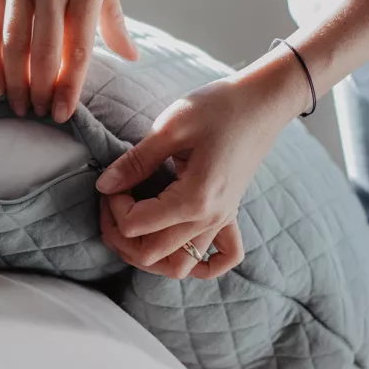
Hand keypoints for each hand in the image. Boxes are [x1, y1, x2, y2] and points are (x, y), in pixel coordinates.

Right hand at [0, 0, 138, 121]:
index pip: (79, 48)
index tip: (63, 114)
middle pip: (45, 51)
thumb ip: (114, 19)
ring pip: (15, 43)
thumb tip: (131, 57)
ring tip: (19, 106)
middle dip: (42, 90)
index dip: (70, 86)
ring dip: (16, 82)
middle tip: (40, 115)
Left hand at [96, 60, 307, 279]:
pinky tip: (177, 245)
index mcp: (193, 200)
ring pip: (179, 267)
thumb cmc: (219, 107)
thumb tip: (104, 186)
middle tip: (112, 203)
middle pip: (150, 255)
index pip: (134, 226)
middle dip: (120, 234)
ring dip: (148, 254)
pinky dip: (199, 264)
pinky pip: (221, 259)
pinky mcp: (229, 215)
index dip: (113, 205)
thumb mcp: (169, 128)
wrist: (264, 101)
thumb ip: (135, 162)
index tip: (113, 181)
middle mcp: (209, 220)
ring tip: (132, 225)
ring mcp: (222, 221)